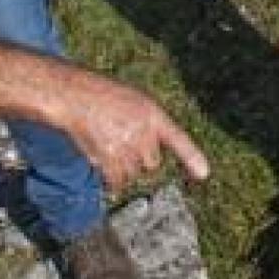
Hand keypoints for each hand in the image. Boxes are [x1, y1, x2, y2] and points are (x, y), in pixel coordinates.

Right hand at [67, 79, 211, 189]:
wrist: (74, 96)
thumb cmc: (102, 97)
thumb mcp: (134, 101)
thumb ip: (148, 125)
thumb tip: (150, 158)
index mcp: (152, 113)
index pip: (178, 138)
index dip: (192, 157)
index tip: (204, 174)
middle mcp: (143, 131)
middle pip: (152, 164)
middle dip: (140, 160)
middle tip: (122, 144)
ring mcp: (126, 145)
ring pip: (133, 174)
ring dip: (122, 169)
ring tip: (107, 146)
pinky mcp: (108, 158)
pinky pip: (116, 182)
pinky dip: (110, 181)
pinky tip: (102, 164)